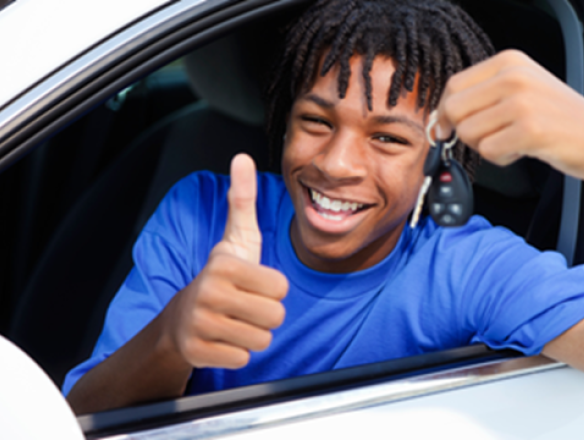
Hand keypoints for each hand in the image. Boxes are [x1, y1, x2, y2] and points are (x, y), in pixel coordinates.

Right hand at [161, 154, 288, 368]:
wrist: (182, 317)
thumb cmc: (222, 276)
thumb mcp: (236, 238)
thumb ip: (243, 199)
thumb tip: (242, 157)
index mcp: (223, 265)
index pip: (281, 287)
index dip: (273, 289)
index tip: (253, 284)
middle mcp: (208, 293)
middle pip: (274, 316)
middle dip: (266, 314)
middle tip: (245, 305)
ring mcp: (200, 324)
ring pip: (261, 340)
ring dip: (253, 333)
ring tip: (234, 320)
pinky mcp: (197, 352)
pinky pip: (244, 358)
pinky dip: (238, 352)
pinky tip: (223, 337)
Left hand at [435, 50, 583, 183]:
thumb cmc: (557, 119)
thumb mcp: (521, 91)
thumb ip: (482, 97)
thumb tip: (438, 120)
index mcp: (509, 62)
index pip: (453, 85)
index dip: (444, 112)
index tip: (447, 128)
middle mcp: (514, 76)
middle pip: (454, 110)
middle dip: (463, 132)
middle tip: (488, 138)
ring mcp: (522, 102)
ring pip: (468, 133)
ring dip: (486, 146)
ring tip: (514, 141)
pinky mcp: (529, 130)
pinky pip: (488, 151)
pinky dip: (501, 158)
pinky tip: (523, 150)